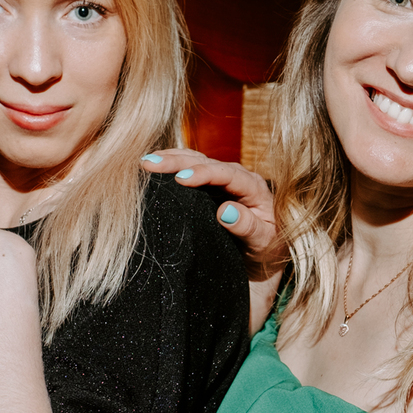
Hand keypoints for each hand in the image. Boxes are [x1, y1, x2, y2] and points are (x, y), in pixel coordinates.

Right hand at [141, 150, 284, 276]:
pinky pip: (189, 170)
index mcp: (253, 187)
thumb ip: (248, 227)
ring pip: (195, 161)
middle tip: (149, 163)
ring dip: (170, 159)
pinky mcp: (209, 186)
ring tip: (146, 161)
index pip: (227, 174)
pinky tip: (152, 167)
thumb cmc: (267, 248)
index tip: (181, 179)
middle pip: (206, 161)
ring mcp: (222, 179)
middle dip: (177, 161)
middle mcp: (237, 177)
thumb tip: (225, 211)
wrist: (265, 253)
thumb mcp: (263, 242)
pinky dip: (171, 166)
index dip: (204, 174)